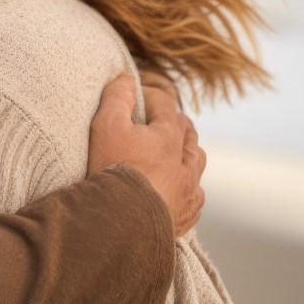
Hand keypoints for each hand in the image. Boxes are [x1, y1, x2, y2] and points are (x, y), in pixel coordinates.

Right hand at [86, 74, 205, 237]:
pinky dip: (186, 188)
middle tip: (154, 123)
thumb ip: (117, 97)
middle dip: (173, 123)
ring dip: (186, 154)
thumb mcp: (106, 125)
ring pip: (196, 163)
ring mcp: (188, 191)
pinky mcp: (185, 217)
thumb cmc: (111, 171)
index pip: (166, 105)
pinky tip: (174, 190)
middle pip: (188, 133)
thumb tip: (126, 77)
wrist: (119, 225)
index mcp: (169, 137)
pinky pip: (194, 197)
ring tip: (171, 155)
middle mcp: (186, 163)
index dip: (149, 95)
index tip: (134, 96)